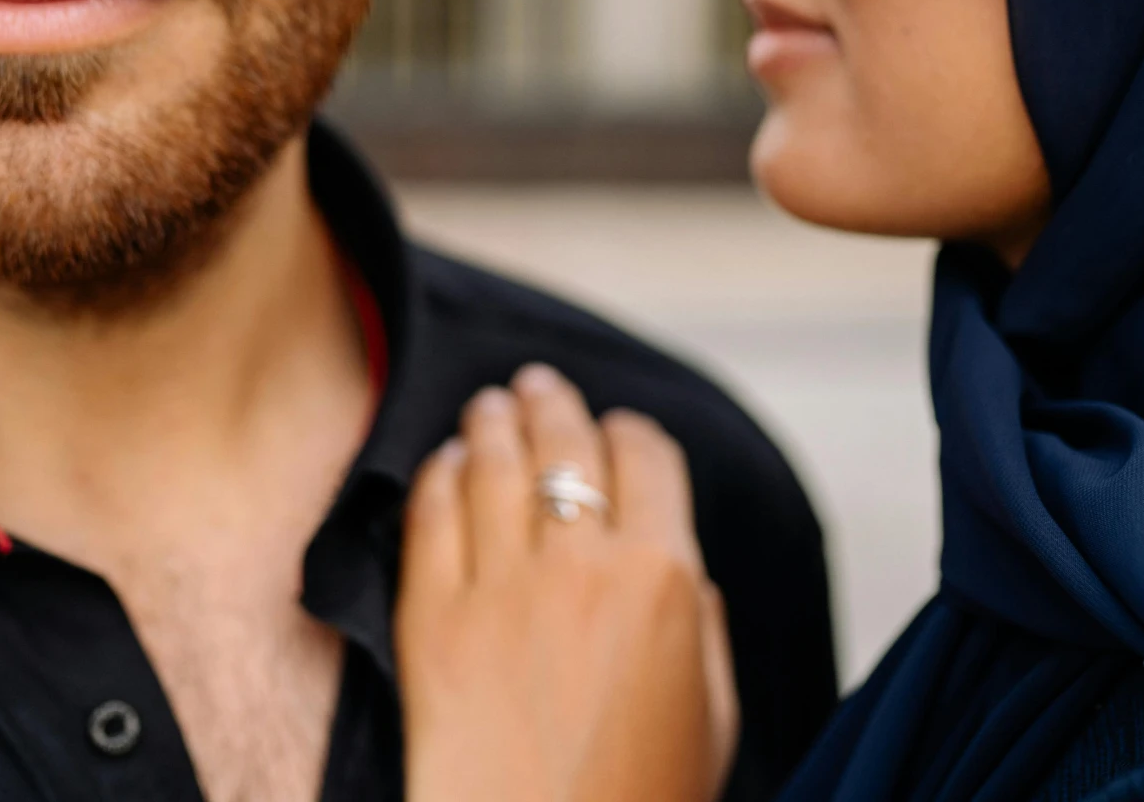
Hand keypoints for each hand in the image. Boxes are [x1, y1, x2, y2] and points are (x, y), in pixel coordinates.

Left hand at [397, 364, 739, 801]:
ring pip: (493, 462)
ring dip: (492, 421)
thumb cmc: (638, 800)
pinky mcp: (432, 618)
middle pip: (563, 443)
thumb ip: (702, 621)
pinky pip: (431, 515)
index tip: (615, 429)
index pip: (646, 456)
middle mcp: (582, 566)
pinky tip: (445, 464)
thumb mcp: (712, 712)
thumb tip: (681, 565)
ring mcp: (500, 587)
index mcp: (666, 580)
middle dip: (551, 403)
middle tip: (535, 384)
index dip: (629, 431)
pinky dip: (439, 475)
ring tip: (488, 407)